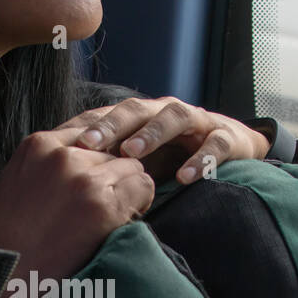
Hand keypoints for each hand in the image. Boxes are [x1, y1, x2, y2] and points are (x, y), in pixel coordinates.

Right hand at [0, 125, 153, 297]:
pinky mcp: (102, 204)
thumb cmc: (3, 245)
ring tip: (108, 223)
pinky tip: (120, 227)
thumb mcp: (18, 186)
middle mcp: (61, 153)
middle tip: (99, 212)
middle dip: (112, 177)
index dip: (99, 156)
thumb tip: (83, 163)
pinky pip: (143, 189)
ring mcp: (83, 177)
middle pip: (114, 150)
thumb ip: (48, 168)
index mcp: (36, 145)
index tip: (98, 179)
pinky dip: (139, 207)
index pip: (88, 129)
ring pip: (132, 168)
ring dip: (127, 194)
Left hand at [63, 96, 270, 183]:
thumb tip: (71, 187)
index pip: (111, 115)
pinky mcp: (227, 137)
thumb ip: (112, 166)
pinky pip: (214, 145)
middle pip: (135, 110)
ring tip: (131, 154)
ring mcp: (198, 122)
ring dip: (150, 134)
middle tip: (89, 144)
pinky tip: (185, 178)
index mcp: (143, 117)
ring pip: (173, 117)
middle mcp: (167, 112)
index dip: (88, 128)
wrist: (234, 148)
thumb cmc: (176, 157)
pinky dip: (200, 160)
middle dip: (111, 125)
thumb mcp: (142, 162)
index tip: (63, 147)